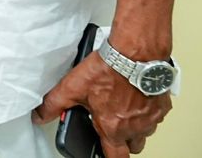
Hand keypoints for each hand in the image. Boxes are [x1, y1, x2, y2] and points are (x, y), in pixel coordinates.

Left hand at [34, 50, 171, 156]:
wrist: (135, 54)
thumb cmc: (108, 70)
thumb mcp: (72, 87)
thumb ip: (54, 104)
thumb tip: (40, 116)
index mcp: (114, 128)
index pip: (116, 157)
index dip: (110, 157)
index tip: (106, 153)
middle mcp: (136, 127)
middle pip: (132, 146)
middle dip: (123, 141)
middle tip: (111, 126)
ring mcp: (151, 117)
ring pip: (145, 131)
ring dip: (135, 126)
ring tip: (121, 109)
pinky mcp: (162, 105)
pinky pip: (155, 115)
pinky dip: (145, 110)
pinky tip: (135, 97)